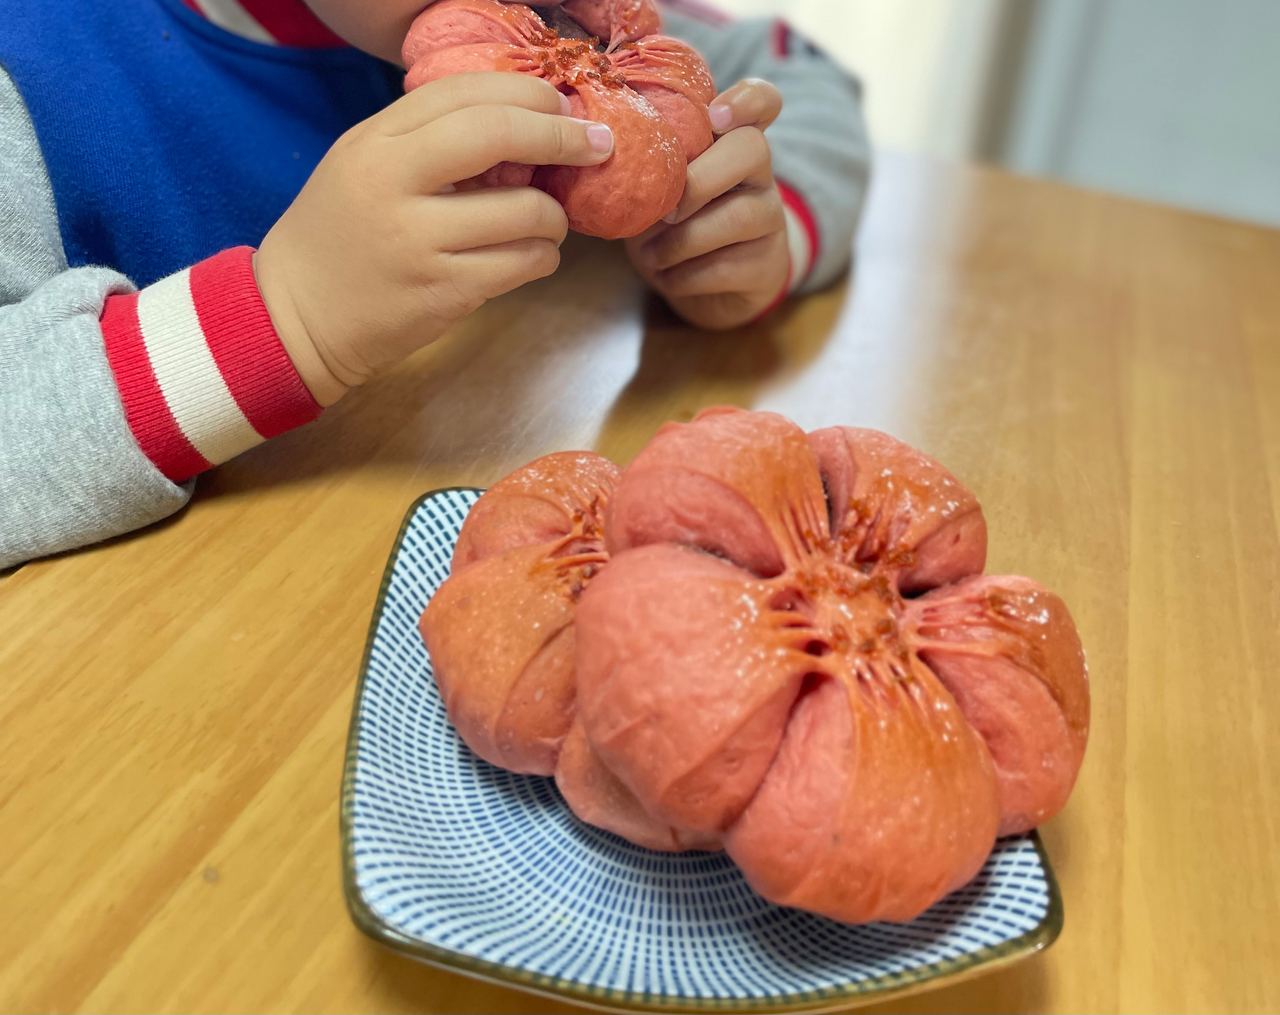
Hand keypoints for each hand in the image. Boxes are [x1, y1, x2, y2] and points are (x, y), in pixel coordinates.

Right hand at [256, 72, 614, 405]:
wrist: (296, 316)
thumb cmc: (341, 235)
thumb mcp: (364, 164)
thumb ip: (428, 139)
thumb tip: (524, 123)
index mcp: (375, 142)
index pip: (463, 92)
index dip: (525, 92)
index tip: (561, 104)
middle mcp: (393, 183)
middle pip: (497, 133)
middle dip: (560, 134)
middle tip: (595, 144)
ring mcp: (419, 241)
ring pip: (525, 210)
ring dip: (555, 215)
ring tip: (548, 221)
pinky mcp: (443, 293)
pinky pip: (522, 264)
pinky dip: (542, 257)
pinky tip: (532, 256)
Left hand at [625, 79, 789, 330]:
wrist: (706, 289)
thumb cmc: (674, 225)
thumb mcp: (658, 188)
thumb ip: (644, 163)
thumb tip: (595, 151)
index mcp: (730, 144)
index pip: (763, 100)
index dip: (746, 100)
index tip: (714, 116)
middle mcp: (759, 174)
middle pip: (752, 149)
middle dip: (699, 179)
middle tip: (665, 211)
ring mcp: (770, 218)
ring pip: (739, 215)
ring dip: (681, 240)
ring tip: (651, 254)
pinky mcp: (766, 264)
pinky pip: (726, 266)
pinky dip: (684, 275)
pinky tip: (666, 276)